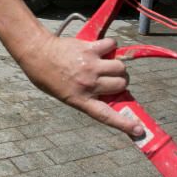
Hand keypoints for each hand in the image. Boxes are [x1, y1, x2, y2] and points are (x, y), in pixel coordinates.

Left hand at [19, 33, 143, 137]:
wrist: (37, 54)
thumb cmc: (49, 77)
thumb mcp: (67, 95)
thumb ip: (87, 97)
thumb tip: (111, 92)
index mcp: (81, 100)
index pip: (107, 116)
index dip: (124, 124)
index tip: (139, 131)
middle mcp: (88, 84)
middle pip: (121, 84)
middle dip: (120, 81)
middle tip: (110, 78)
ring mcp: (90, 66)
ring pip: (120, 67)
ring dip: (117, 65)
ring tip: (106, 63)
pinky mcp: (90, 49)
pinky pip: (112, 46)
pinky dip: (110, 46)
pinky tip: (102, 48)